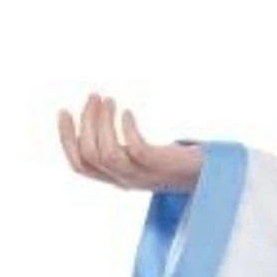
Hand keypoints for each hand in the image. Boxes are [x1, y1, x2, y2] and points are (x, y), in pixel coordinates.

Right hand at [58, 92, 203, 192]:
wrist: (213, 176)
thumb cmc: (176, 163)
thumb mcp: (141, 157)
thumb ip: (121, 146)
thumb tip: (98, 114)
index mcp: (117, 179)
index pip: (79, 165)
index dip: (66, 139)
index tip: (64, 110)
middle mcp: (127, 180)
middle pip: (90, 154)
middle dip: (86, 121)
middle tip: (95, 96)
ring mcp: (144, 175)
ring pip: (107, 153)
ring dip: (102, 122)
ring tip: (110, 99)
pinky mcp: (161, 166)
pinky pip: (135, 150)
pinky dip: (126, 129)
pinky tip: (129, 113)